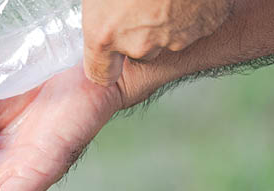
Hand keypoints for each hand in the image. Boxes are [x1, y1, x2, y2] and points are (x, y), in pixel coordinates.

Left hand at [82, 0, 232, 84]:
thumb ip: (98, 9)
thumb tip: (99, 12)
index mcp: (104, 34)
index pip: (99, 73)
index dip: (103, 63)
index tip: (106, 53)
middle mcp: (138, 44)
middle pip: (137, 53)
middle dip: (136, 35)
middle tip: (139, 4)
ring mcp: (173, 38)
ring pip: (167, 40)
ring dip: (165, 23)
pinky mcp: (203, 27)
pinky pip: (195, 25)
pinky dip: (192, 13)